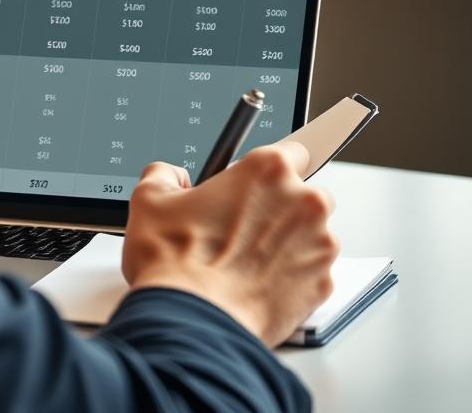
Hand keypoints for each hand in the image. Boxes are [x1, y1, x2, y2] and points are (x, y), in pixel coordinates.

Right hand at [122, 142, 339, 346]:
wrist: (192, 322)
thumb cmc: (177, 263)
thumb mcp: (149, 200)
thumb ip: (163, 174)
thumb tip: (169, 176)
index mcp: (267, 171)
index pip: (294, 149)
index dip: (271, 169)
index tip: (260, 181)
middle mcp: (303, 203)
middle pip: (305, 194)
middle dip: (280, 208)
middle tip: (242, 227)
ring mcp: (318, 246)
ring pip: (311, 236)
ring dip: (286, 244)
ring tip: (244, 262)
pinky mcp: (321, 285)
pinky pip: (311, 273)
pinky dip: (290, 277)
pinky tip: (256, 284)